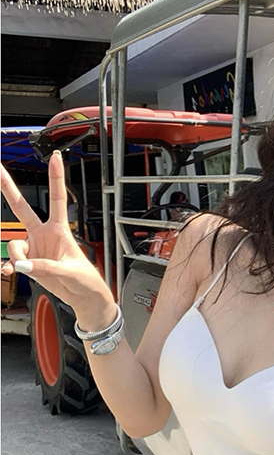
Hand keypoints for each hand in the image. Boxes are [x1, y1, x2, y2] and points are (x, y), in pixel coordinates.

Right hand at [1, 152, 113, 316]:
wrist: (82, 296)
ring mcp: (34, 248)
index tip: (56, 158)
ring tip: (27, 267)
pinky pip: (11, 260)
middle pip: (22, 208)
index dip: (56, 178)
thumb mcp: (69, 271)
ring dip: (17, 255)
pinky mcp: (28, 262)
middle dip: (8, 188)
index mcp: (60, 230)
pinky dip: (9, 266)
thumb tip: (22, 265)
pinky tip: (10, 271)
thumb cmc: (84, 279)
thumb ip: (45, 267)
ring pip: (14, 244)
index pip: (58, 199)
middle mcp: (44, 235)